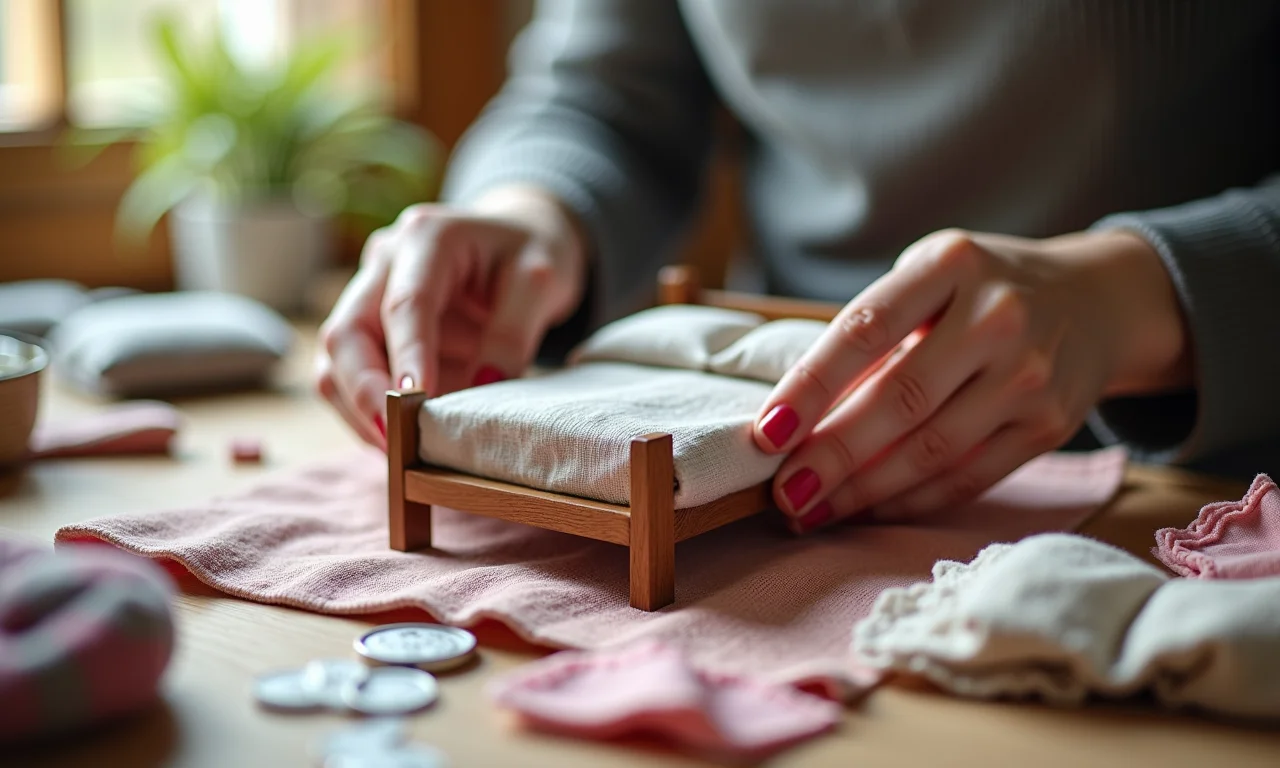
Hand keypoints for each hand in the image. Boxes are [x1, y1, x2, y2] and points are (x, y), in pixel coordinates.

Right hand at [315, 186, 586, 448]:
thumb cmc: (531, 252)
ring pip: (335, 360)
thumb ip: (512, 334)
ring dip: (359, 410)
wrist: (517, 236)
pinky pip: (349, 377)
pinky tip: (398, 437)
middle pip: (346, 332)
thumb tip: (482, 387)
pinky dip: (366, 411)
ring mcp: (368, 294)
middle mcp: (384, 262)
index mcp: (427, 237)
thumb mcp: (539, 284)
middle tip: (396, 440)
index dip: (406, 357)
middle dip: (364, 392)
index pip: (405, 304)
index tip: (413, 404)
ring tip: (399, 449)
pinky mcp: (369, 329)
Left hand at [753, 229, 1188, 531]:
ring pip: (933, 449)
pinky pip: (969, 476)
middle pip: (899, 400)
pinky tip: (867, 511)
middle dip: (831, 456)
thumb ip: (877, 334)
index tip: (766, 432)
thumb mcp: (930, 279)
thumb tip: (804, 418)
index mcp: (951, 265)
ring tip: (810, 510)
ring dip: (863, 491)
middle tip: (781, 493)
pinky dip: (911, 500)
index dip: (810, 386)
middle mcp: (997, 316)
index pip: (865, 330)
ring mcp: (1030, 374)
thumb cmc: (981, 290)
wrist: (1098, 300)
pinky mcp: (1051, 425)